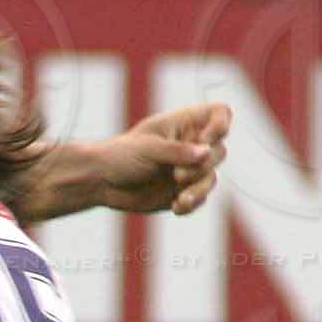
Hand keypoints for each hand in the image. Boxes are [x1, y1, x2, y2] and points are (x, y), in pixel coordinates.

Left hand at [93, 102, 230, 216]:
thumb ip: (176, 150)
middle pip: (219, 151)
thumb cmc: (120, 155)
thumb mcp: (147, 148)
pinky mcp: (183, 191)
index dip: (221, 125)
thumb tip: (206, 152)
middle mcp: (192, 145)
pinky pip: (200, 199)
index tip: (206, 139)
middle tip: (177, 175)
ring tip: (181, 199)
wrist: (101, 182)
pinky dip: (191, 204)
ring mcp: (189, 169)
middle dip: (203, 165)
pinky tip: (176, 207)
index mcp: (185, 124)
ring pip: (211, 178)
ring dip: (199, 190)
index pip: (219, 114)